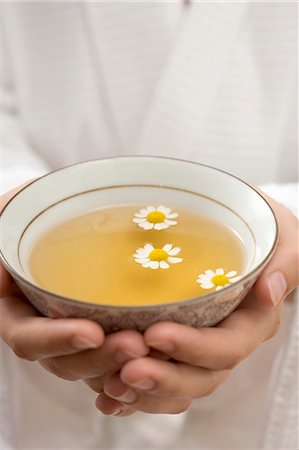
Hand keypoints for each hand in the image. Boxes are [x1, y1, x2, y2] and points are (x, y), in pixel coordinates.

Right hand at [0, 185, 148, 390]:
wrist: (57, 212)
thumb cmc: (31, 214)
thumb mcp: (9, 219)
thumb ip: (5, 244)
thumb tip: (3, 277)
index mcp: (17, 310)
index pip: (28, 338)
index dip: (57, 341)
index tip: (91, 332)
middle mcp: (46, 328)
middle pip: (68, 361)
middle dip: (103, 357)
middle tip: (137, 344)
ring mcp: (76, 331)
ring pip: (97, 364)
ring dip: (127, 362)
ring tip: (158, 349)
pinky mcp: (106, 327)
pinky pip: (119, 357)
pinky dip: (142, 361)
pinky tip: (167, 352)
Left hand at [95, 193, 297, 415]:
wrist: (234, 226)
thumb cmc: (258, 229)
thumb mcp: (281, 235)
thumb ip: (286, 261)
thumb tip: (269, 290)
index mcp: (252, 321)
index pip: (227, 347)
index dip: (193, 348)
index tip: (155, 334)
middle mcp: (225, 342)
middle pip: (199, 378)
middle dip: (163, 378)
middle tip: (126, 371)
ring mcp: (198, 349)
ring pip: (175, 386)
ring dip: (144, 393)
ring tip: (110, 387)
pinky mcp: (175, 348)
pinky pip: (157, 379)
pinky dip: (133, 394)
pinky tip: (106, 395)